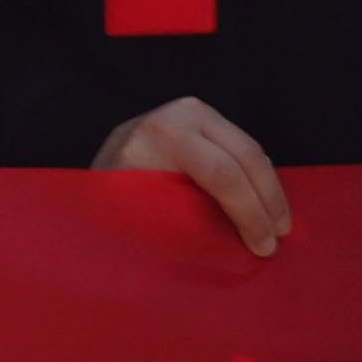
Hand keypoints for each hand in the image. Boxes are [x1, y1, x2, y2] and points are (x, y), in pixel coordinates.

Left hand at [99, 95, 285, 256]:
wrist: (84, 175)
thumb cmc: (107, 203)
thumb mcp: (138, 212)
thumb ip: (183, 221)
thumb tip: (237, 250)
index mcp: (157, 137)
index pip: (221, 176)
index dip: (248, 215)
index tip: (261, 248)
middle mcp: (176, 115)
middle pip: (245, 158)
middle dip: (268, 203)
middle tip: (277, 239)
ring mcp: (190, 110)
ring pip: (250, 151)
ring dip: (269, 191)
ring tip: (277, 226)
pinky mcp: (201, 114)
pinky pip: (241, 146)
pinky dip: (257, 177)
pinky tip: (264, 204)